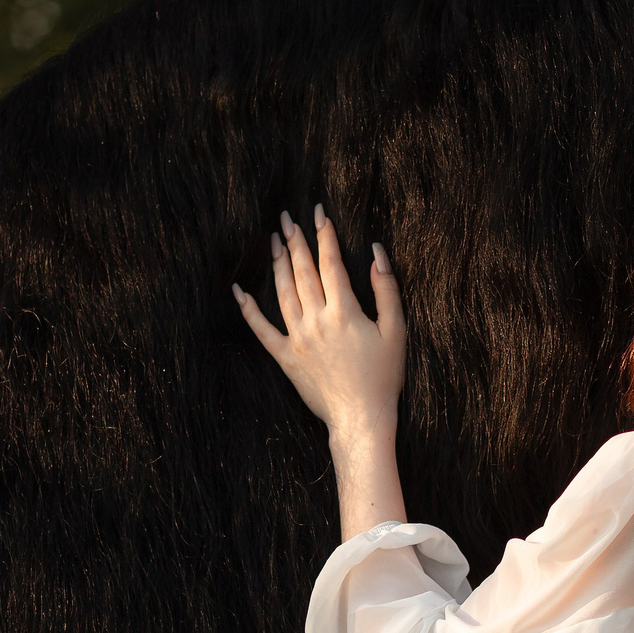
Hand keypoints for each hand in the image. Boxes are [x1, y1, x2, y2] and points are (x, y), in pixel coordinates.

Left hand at [234, 207, 405, 446]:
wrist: (361, 418)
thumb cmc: (384, 376)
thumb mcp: (396, 330)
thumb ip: (387, 289)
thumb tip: (376, 253)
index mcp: (344, 311)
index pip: (331, 262)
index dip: (325, 235)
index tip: (319, 213)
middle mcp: (316, 320)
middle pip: (302, 271)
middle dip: (295, 241)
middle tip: (287, 218)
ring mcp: (297, 338)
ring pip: (282, 292)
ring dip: (278, 264)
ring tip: (273, 241)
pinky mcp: (285, 357)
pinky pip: (261, 329)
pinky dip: (248, 309)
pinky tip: (238, 291)